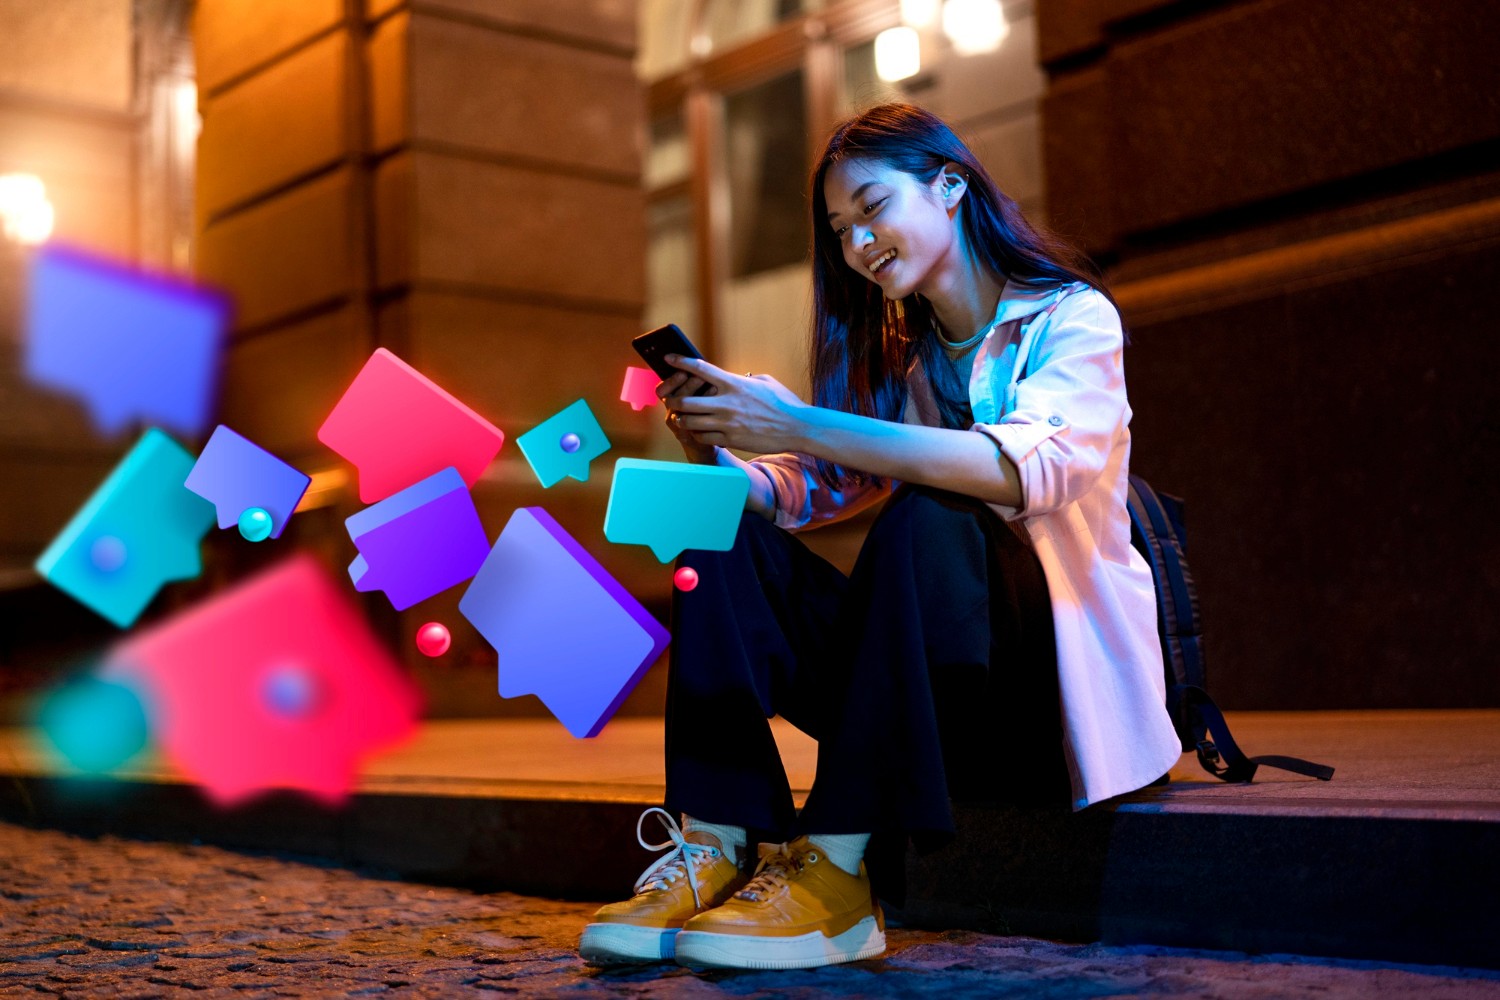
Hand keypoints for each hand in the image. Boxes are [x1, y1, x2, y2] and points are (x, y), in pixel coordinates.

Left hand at [660, 355, 807, 455]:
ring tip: (683, 418)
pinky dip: (697, 434)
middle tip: (671, 401)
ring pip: (690, 422)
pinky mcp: (731, 439)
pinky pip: (703, 438)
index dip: (680, 362)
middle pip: (686, 401)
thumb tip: (735, 378)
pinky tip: (700, 432)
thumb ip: (744, 380)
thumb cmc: (783, 403)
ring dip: (684, 420)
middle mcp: (727, 402)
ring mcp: (727, 422)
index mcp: (734, 383)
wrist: (797, 428)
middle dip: (673, 401)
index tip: (668, 358)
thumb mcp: (765, 382)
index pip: (700, 369)